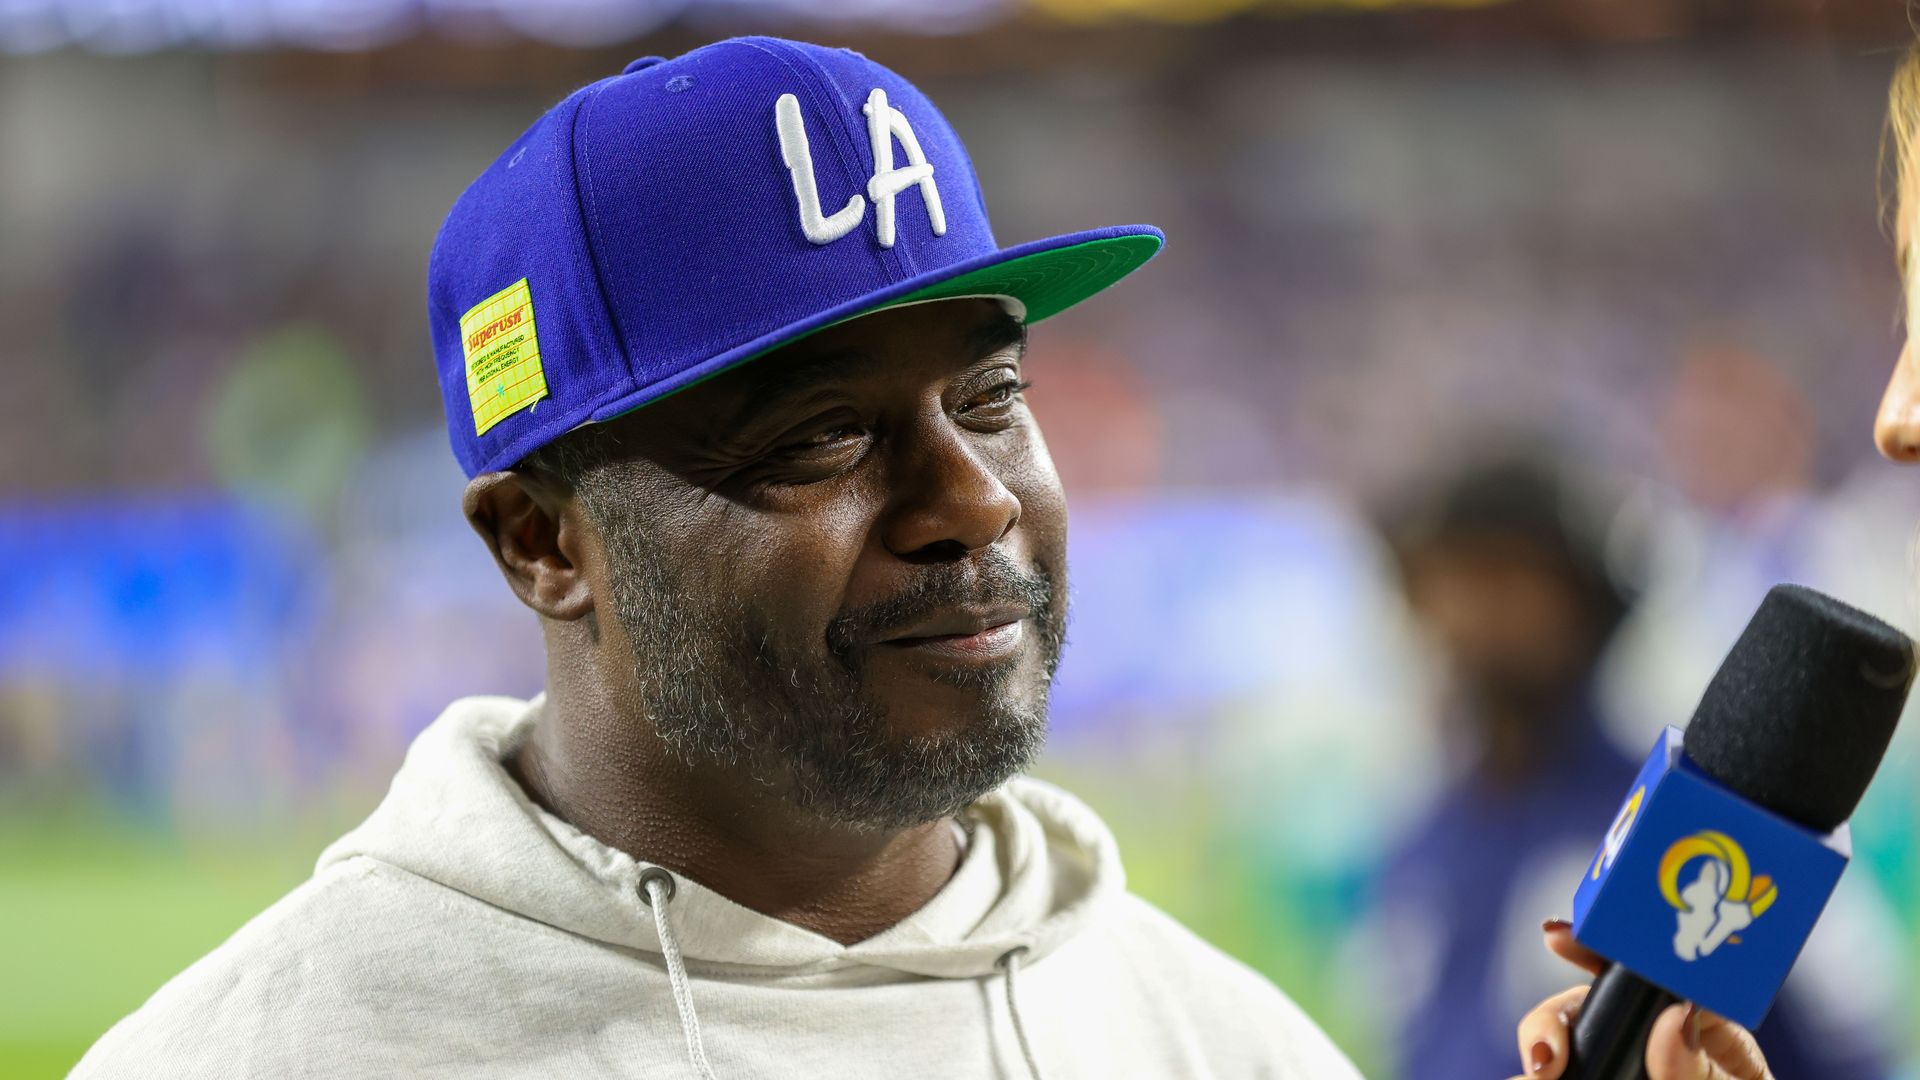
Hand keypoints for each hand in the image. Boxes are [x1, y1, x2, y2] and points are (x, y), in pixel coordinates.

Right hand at [1508, 920, 1772, 1079]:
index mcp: (1698, 1028)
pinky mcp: (1596, 1077)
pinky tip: (1524, 1077)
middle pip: (1583, 1008)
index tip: (1555, 936)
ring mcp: (1618, 1066)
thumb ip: (1701, 1069)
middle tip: (1544, 1057)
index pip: (1641, 973)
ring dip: (1538, 1049)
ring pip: (1560, 1042)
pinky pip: (1553, 1073)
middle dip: (1551, 1020)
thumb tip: (1669, 1017)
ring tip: (1536, 1076)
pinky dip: (1528, 1072)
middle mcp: (1649, 1042)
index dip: (1594, 947)